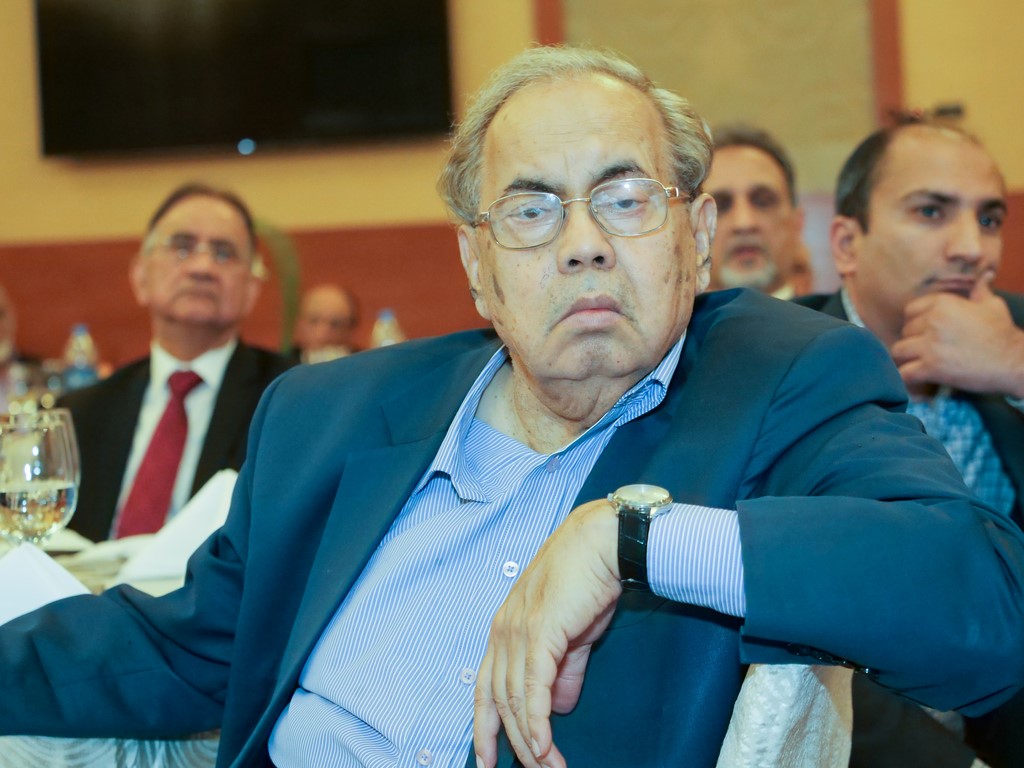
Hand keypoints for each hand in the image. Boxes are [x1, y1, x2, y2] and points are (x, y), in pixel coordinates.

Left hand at [474, 499, 620, 767]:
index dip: (484, 727)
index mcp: (505, 629)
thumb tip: (558, 705)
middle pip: (497, 700)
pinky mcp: (540, 632)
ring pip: (514, 700)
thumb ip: (563, 670)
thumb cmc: (588, 580)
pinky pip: (533, 688)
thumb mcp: (572, 634)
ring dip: (530, 742)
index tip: (487, 761)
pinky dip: (535, 721)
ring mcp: (518, 630)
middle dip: (509, 744)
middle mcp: (503, 631)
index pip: (486, 687)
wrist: (603, 544)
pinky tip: (542, 746)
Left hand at [891, 278, 1023, 398]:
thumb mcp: (992, 305)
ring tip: (918, 362)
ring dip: (907, 358)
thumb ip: (979, 290)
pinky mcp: (931, 368)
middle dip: (913, 340)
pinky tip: (917, 377)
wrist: (1013, 361)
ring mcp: (930, 345)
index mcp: (943, 304)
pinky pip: (904, 373)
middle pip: (904, 331)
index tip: (925, 331)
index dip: (916, 322)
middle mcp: (932, 321)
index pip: (909, 310)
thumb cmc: (1002, 333)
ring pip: (898, 351)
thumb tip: (982, 276)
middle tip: (926, 349)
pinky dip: (908, 377)